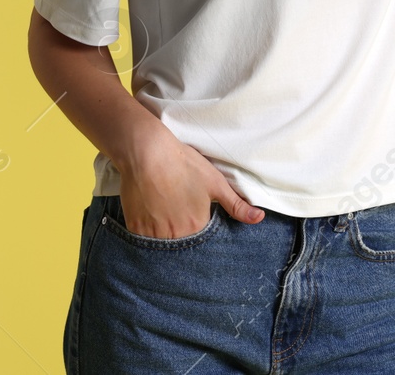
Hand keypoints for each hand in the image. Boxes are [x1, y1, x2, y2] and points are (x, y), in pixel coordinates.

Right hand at [119, 130, 264, 237]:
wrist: (147, 152)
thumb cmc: (183, 164)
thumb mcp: (215, 182)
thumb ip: (236, 205)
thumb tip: (259, 218)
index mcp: (196, 226)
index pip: (202, 241)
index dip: (199, 227)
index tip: (194, 216)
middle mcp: (175, 235)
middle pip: (182, 243)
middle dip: (182, 233)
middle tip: (177, 210)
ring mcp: (153, 233)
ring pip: (163, 242)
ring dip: (165, 233)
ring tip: (164, 211)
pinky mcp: (135, 228)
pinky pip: (144, 239)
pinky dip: (148, 230)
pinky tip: (151, 212)